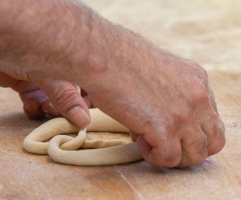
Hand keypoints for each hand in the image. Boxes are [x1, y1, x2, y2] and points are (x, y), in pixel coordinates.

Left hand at [0, 48, 90, 127]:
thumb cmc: (20, 47)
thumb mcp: (48, 74)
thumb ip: (65, 97)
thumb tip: (84, 121)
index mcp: (70, 61)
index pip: (87, 85)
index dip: (88, 102)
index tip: (83, 118)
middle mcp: (56, 69)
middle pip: (70, 95)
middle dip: (66, 109)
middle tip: (60, 116)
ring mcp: (40, 76)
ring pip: (52, 100)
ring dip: (49, 109)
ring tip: (44, 109)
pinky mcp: (23, 82)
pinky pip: (34, 101)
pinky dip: (33, 107)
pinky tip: (29, 104)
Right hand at [80, 31, 225, 166]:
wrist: (103, 55)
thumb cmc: (120, 59)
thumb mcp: (157, 69)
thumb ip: (168, 92)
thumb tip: (158, 113)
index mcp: (196, 80)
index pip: (210, 119)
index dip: (190, 130)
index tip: (169, 129)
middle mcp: (197, 97)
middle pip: (212, 141)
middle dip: (189, 148)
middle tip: (165, 144)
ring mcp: (184, 114)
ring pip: (196, 155)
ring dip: (172, 156)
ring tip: (149, 142)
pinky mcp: (165, 128)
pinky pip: (169, 159)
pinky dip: (154, 157)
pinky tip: (140, 141)